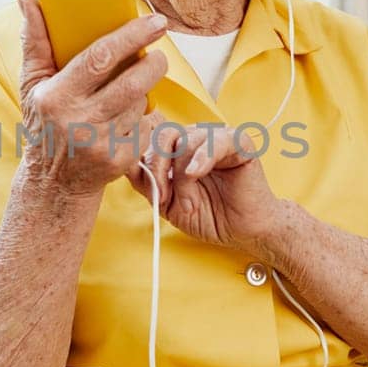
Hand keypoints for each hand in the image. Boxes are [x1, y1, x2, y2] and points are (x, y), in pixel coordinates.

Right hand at [17, 0, 169, 196]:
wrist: (54, 182)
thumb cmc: (44, 122)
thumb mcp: (32, 84)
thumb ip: (34, 41)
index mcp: (56, 96)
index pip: (100, 57)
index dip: (131, 36)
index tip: (154, 21)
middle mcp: (79, 121)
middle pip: (131, 82)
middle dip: (152, 63)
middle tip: (157, 52)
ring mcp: (102, 143)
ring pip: (140, 103)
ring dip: (143, 90)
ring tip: (133, 85)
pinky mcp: (120, 160)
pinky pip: (146, 126)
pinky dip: (143, 116)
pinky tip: (128, 116)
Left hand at [126, 122, 282, 250]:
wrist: (242, 231)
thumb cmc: (210, 215)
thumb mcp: (167, 202)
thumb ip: (147, 182)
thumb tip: (125, 164)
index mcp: (179, 148)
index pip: (151, 138)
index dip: (145, 161)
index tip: (148, 190)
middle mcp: (196, 138)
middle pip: (164, 135)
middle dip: (157, 168)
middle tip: (162, 197)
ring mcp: (217, 137)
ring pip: (186, 142)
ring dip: (182, 178)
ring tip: (188, 203)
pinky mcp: (239, 142)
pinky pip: (215, 141)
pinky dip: (201, 158)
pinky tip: (196, 175)